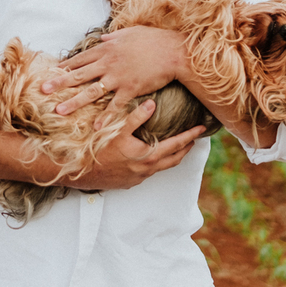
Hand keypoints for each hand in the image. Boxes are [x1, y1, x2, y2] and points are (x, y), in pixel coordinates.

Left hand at [41, 27, 186, 125]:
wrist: (174, 51)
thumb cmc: (153, 40)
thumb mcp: (130, 33)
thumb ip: (113, 37)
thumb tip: (102, 37)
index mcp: (107, 49)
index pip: (81, 59)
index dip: (65, 66)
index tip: (51, 72)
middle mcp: (108, 63)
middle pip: (79, 75)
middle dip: (59, 83)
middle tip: (43, 90)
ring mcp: (118, 77)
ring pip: (91, 91)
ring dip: (74, 102)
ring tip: (59, 111)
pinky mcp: (131, 89)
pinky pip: (115, 105)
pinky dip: (105, 117)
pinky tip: (96, 127)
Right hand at [72, 98, 207, 190]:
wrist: (84, 174)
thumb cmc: (100, 152)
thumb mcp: (118, 131)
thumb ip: (136, 117)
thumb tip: (152, 104)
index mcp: (149, 156)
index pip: (177, 145)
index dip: (190, 136)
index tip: (201, 129)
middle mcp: (148, 169)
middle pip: (175, 159)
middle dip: (186, 148)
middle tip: (193, 139)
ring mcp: (140, 177)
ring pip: (163, 167)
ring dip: (172, 156)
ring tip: (177, 147)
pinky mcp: (131, 182)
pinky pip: (149, 172)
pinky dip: (157, 163)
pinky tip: (151, 156)